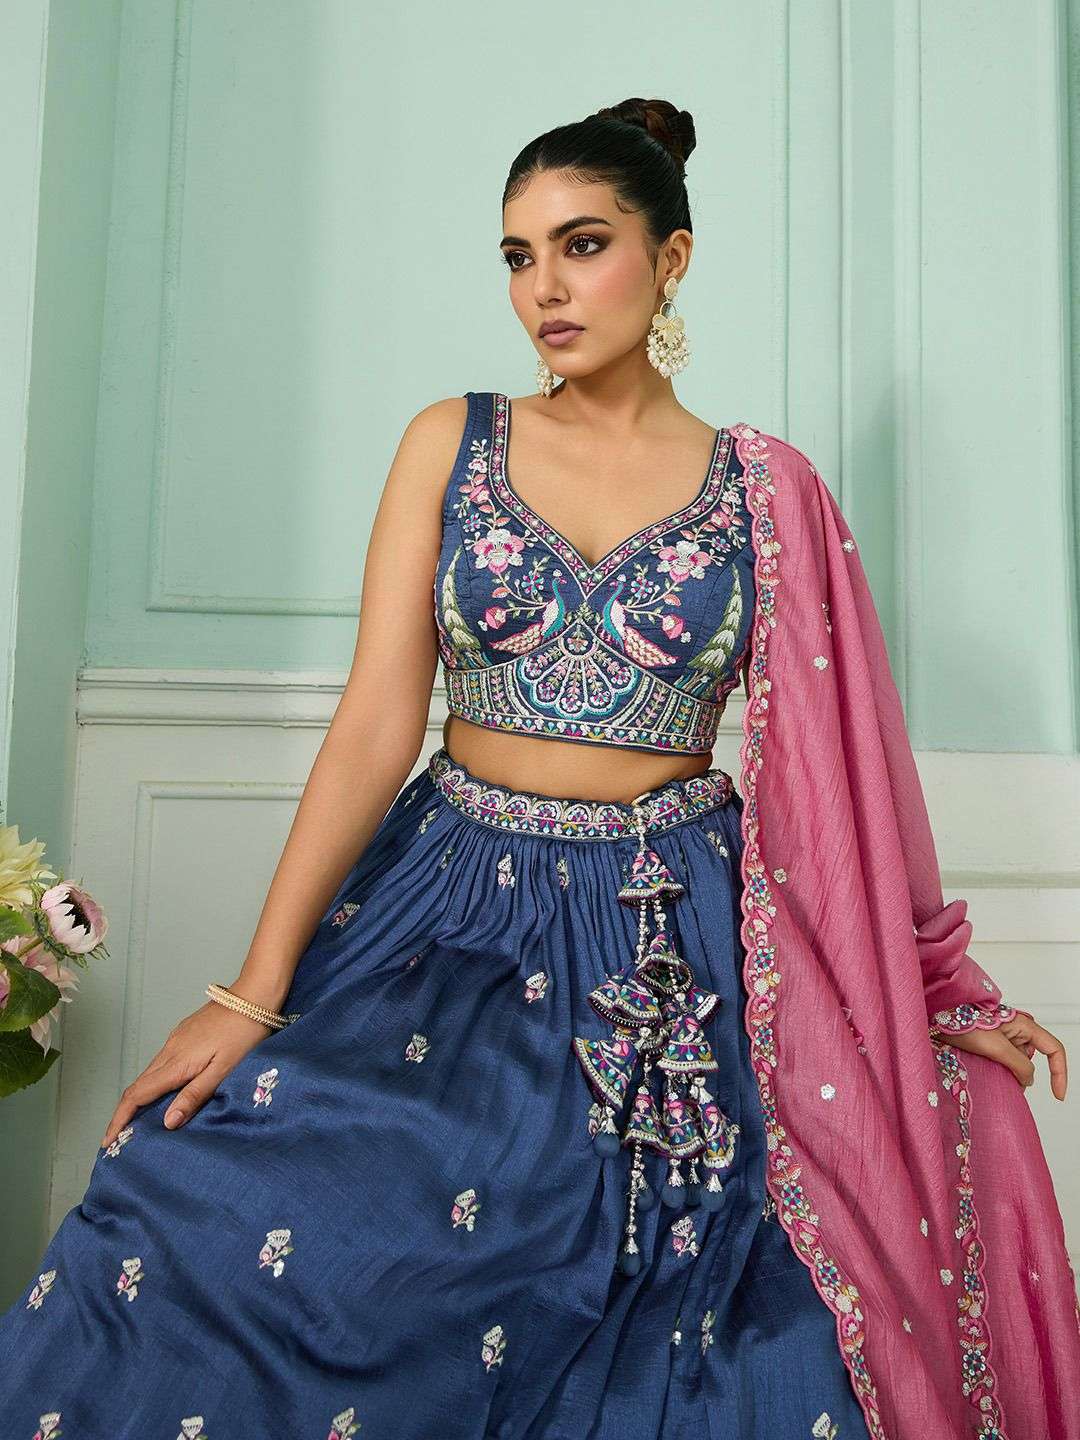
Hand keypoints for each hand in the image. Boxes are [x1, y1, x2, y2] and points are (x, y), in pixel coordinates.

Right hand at [100, 994, 278, 1148]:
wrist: (253, 997)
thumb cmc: (244, 1033)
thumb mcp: (224, 1069)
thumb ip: (195, 1095)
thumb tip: (168, 1121)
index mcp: (177, 1063)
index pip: (138, 1095)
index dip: (120, 1119)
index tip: (109, 1141)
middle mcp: (170, 1050)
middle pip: (138, 1086)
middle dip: (125, 1112)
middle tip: (121, 1138)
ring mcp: (176, 1040)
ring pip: (150, 1073)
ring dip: (141, 1097)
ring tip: (140, 1120)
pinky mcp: (184, 1033)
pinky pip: (162, 1062)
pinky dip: (156, 1081)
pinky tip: (165, 1090)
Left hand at [941, 1010, 1067, 1100]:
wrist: (935, 1015)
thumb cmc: (962, 1023)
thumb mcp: (995, 1046)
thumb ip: (1018, 1064)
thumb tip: (1029, 1080)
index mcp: (1024, 1025)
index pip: (1054, 1049)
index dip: (1060, 1073)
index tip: (1057, 1095)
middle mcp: (1016, 1029)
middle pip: (1032, 1059)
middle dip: (1023, 1075)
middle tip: (1004, 1082)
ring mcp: (1003, 1036)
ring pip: (1016, 1063)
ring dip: (1008, 1073)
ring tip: (987, 1071)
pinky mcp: (989, 1042)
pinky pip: (1002, 1061)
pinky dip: (998, 1071)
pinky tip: (984, 1072)